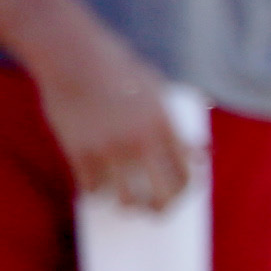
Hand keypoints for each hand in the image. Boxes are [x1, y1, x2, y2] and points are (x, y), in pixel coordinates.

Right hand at [29, 32, 193, 211]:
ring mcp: (109, 150)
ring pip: (126, 198)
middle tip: (158, 212)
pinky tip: (95, 190)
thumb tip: (195, 151)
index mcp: (165, 125)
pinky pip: (91, 187)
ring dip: (128, 206)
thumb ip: (173, 119)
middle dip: (163, 208)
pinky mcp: (79, 152)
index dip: (188, 189)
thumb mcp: (156, 88)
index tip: (183, 194)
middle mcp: (141, 142)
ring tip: (128, 206)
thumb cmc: (118, 69)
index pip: (187, 171)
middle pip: (162, 193)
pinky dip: (94, 191)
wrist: (75, 58)